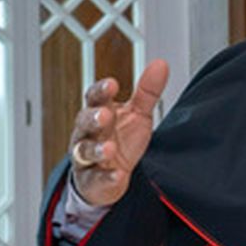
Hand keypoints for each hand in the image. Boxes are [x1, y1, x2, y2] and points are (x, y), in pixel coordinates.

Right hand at [68, 60, 169, 206]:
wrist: (109, 175)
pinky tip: (118, 175)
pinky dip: (107, 177)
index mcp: (98, 113)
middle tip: (105, 114)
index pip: (94, 98)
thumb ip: (147, 91)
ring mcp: (87, 158)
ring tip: (109, 148)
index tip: (112, 83)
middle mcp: (87, 134)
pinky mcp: (92, 181)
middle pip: (84, 122)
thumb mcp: (136, 114)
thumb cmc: (120, 138)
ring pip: (84, 152)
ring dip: (96, 149)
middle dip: (93, 118)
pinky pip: (96, 179)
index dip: (101, 91)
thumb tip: (160, 64)